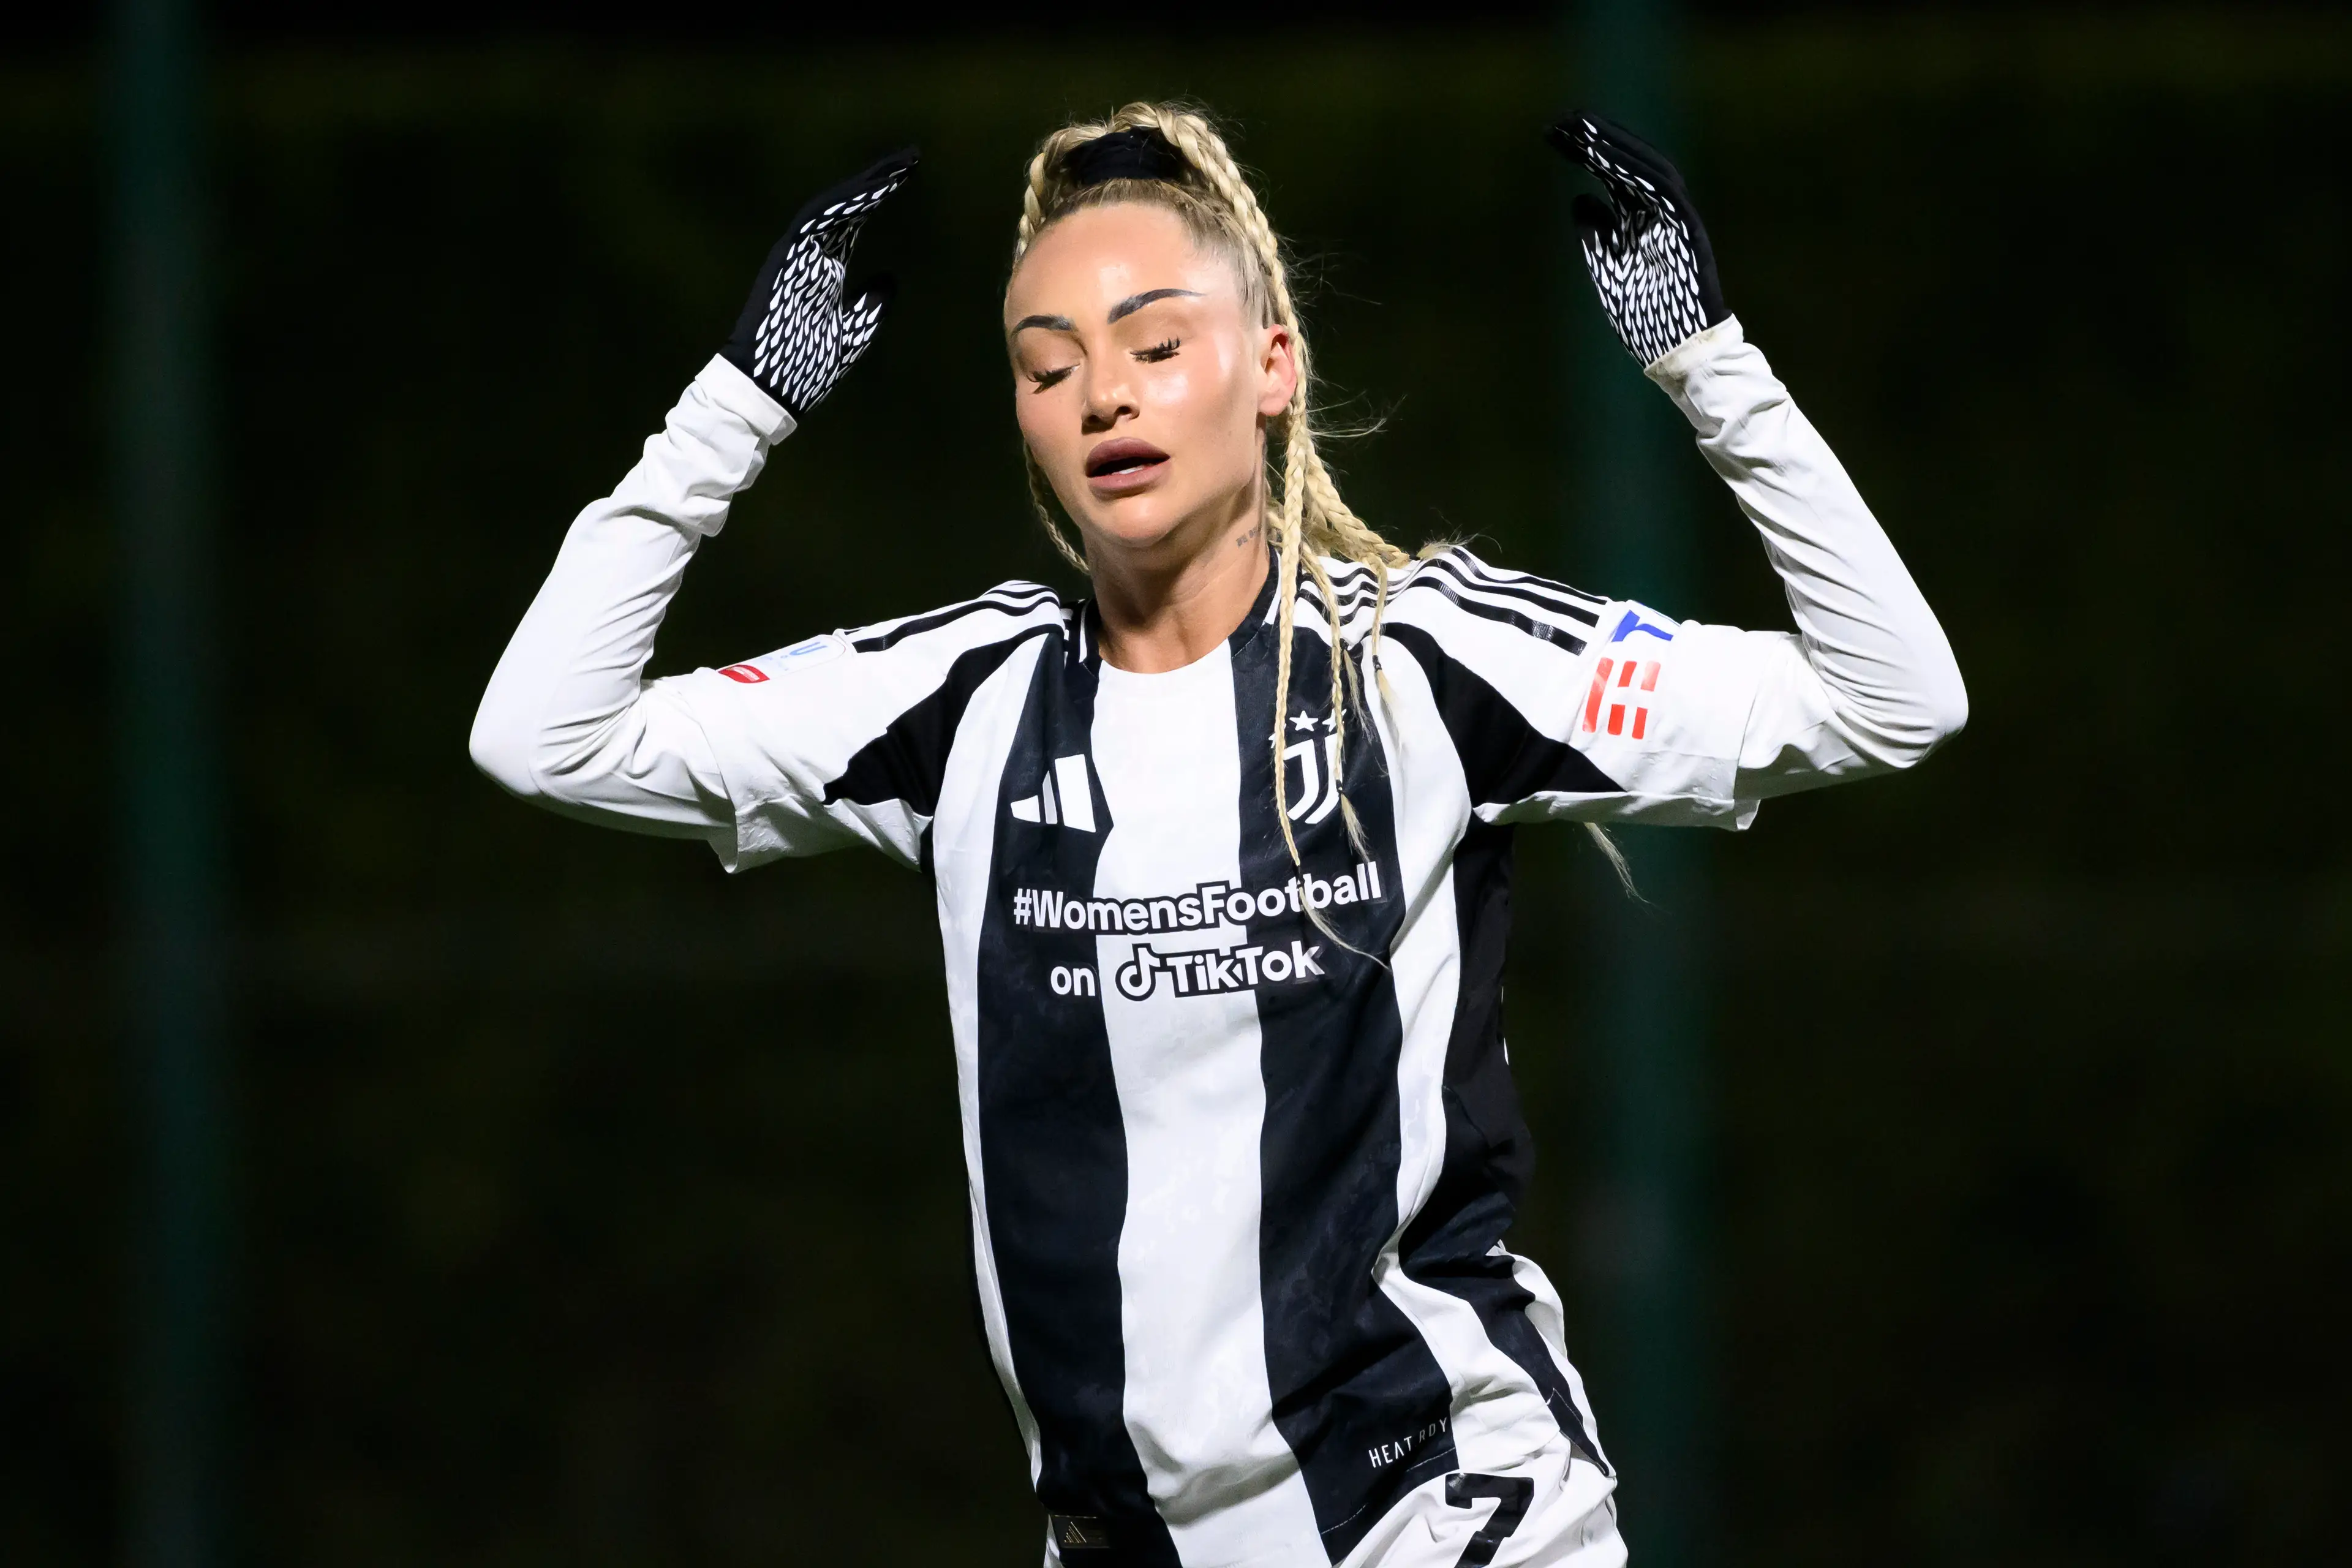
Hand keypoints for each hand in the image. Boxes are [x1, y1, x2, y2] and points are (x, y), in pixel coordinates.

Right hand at [721, 148, 917, 416]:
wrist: (769, 390)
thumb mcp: (853, 334)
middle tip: (910, 158)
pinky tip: (868, 189)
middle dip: (878, 182)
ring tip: (897, 167)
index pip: (854, 225)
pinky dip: (842, 205)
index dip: (878, 201)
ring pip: (834, 209)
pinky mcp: (787, 259)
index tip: (907, 179)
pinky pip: (816, 223)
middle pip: (848, 209)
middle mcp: (812, 256)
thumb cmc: (807, 368)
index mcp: (825, 271)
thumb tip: (889, 280)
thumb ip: (869, 307)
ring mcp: (798, 255)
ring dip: (865, 187)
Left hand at [1548, 114, 1725, 365]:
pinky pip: (1662, 192)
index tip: (1555, 135)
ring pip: (1645, 170)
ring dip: (1613, 147)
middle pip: (1627, 165)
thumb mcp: (1608, 273)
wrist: (1680, 353)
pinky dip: (1636, 171)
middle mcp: (1659, 213)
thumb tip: (1580, 199)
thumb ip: (1596, 237)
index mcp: (1641, 220)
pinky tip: (1606, 156)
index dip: (1585, 152)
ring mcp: (1676, 219)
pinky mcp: (1687, 231)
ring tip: (1581, 128)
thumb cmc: (1647, 319)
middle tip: (1561, 120)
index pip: (1613, 175)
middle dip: (1595, 140)